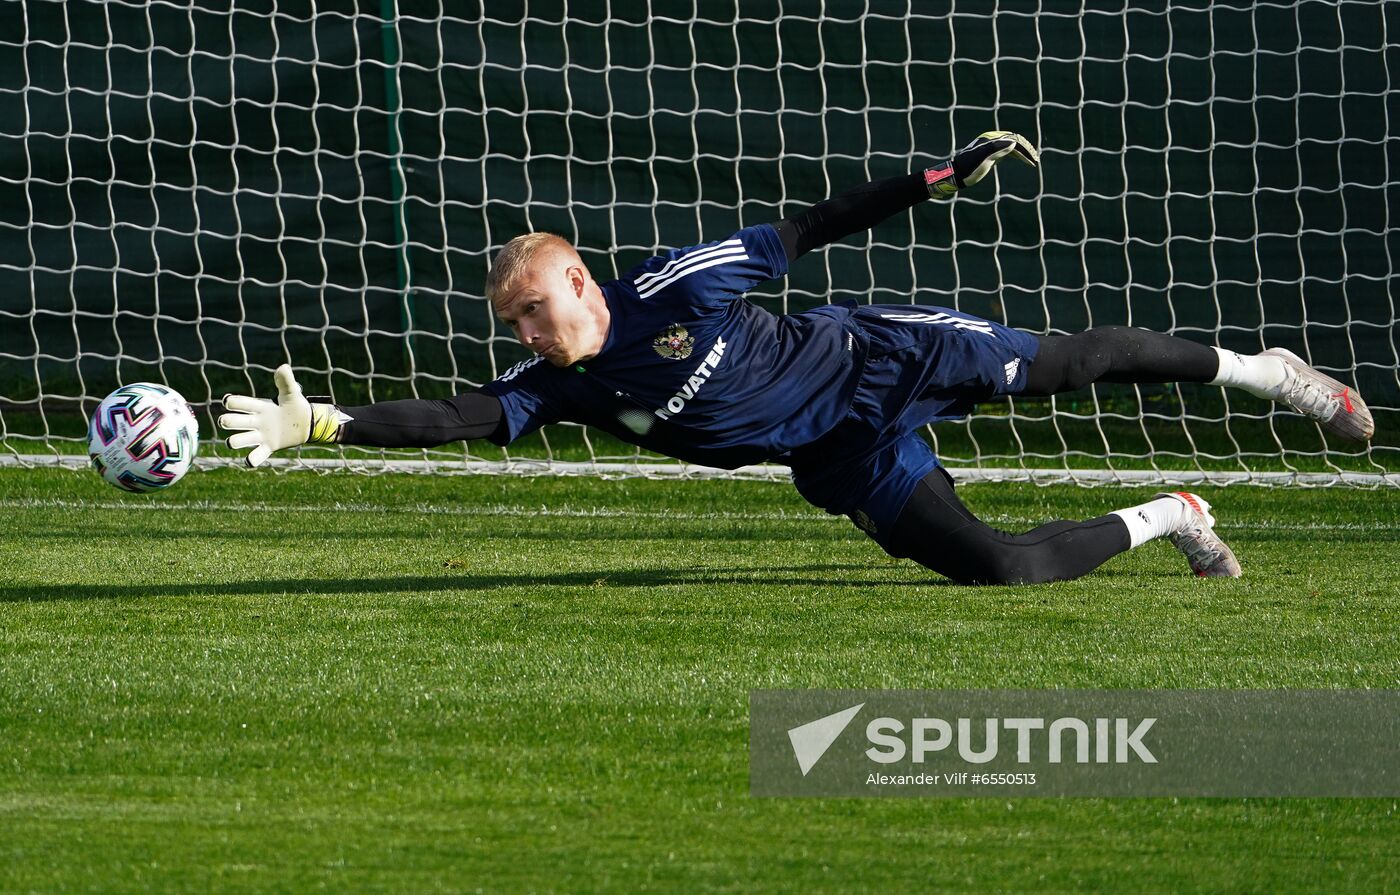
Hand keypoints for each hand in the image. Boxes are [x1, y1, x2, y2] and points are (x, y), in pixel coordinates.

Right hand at [218, 364, 312, 466]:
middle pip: (232, 421)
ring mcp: (260, 435)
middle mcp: (255, 422)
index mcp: (259, 407)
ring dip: (233, 441)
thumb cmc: (296, 406)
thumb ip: (286, 381)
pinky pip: (256, 456)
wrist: (308, 423)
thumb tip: (282, 367)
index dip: (230, 402)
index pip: (237, 403)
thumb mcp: (292, 392)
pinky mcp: (269, 447)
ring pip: (238, 440)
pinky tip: (250, 460)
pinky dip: (251, 459)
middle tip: (227, 422)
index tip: (229, 402)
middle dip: (226, 421)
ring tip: (234, 441)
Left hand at [925, 131, 1039, 196]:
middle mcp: (993, 140)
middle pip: (1015, 141)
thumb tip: (1014, 141)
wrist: (956, 175)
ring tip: (1033, 162)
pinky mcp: (991, 154)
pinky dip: (1016, 156)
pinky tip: (1022, 161)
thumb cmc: (968, 168)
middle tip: (1036, 160)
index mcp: (992, 139)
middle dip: (1026, 150)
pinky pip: (1007, 152)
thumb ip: (998, 149)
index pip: (1014, 140)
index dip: (1025, 150)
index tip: (1033, 160)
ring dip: (1023, 153)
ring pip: (1012, 146)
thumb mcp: (984, 159)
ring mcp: (992, 147)